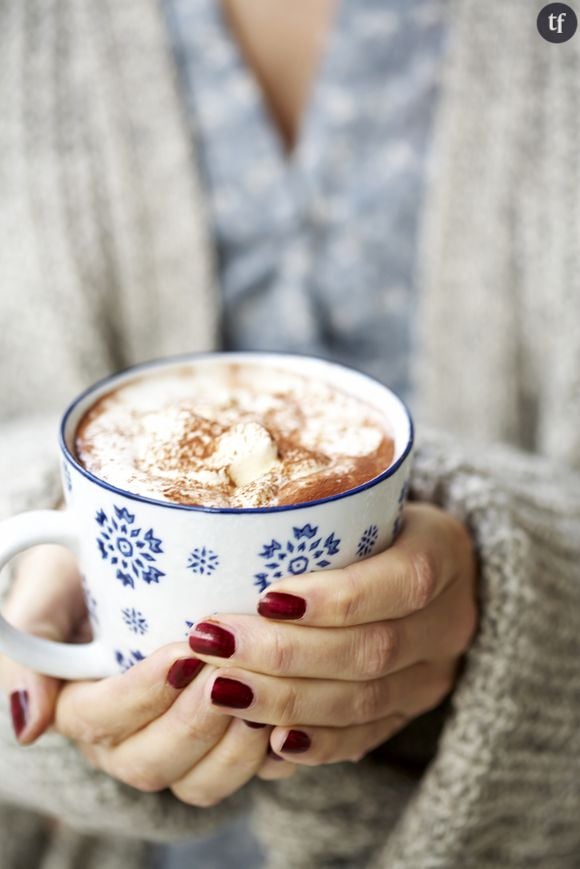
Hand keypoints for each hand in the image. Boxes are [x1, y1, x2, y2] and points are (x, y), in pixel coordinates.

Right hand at [0, 545, 294, 805]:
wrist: (143, 558)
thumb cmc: (90, 567)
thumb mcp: (48, 586)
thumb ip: (28, 639)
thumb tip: (27, 726)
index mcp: (81, 704)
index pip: (102, 719)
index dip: (143, 694)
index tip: (184, 653)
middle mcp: (128, 737)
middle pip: (152, 763)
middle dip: (193, 723)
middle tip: (228, 674)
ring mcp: (179, 744)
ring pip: (201, 780)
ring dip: (234, 746)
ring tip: (263, 695)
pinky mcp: (225, 740)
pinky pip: (250, 773)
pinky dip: (274, 753)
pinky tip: (292, 716)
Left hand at [188, 503, 477, 764]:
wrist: (432, 567)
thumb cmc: (377, 521)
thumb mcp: (365, 498)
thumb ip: (319, 507)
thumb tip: (228, 521)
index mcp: (444, 551)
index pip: (402, 581)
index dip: (336, 597)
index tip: (265, 598)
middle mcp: (449, 619)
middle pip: (372, 649)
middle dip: (285, 653)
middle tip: (216, 644)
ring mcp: (434, 672)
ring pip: (365, 701)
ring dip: (286, 700)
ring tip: (221, 689)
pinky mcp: (412, 709)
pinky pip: (366, 737)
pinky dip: (316, 743)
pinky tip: (269, 742)